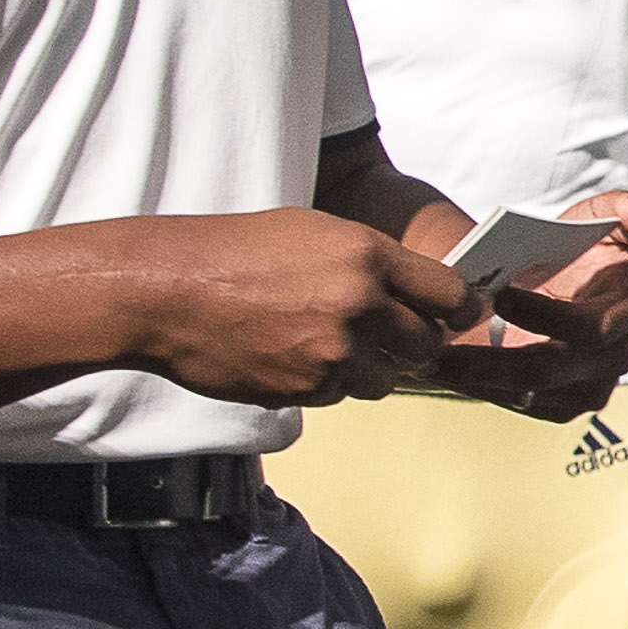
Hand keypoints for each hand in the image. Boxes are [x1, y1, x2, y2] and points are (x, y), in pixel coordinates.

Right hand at [112, 211, 473, 406]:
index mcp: (366, 255)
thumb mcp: (312, 234)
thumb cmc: (235, 253)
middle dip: (413, 344)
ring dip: (369, 367)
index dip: (460, 309)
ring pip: (386, 377)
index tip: (461, 315)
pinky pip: (342, 394)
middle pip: (425, 344)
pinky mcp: (307, 388)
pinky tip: (292, 356)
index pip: (449, 294)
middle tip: (389, 336)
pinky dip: (328, 383)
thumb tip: (424, 294)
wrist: (166, 291)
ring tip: (324, 341)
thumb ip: (372, 264)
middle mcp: (359, 303)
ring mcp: (334, 350)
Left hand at [423, 190, 627, 423]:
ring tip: (425, 361)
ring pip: (526, 393)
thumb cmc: (585, 249)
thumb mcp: (604, 218)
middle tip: (440, 343)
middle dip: (491, 359)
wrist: (571, 282)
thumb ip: (627, 208)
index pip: (588, 327)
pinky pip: (518, 404)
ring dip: (474, 380)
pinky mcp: (561, 404)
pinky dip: (478, 390)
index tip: (498, 295)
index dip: (544, 314)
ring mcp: (587, 386)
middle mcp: (612, 357)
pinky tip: (442, 372)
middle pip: (547, 370)